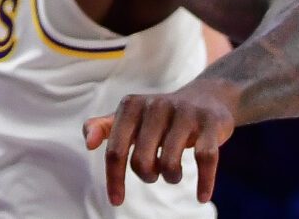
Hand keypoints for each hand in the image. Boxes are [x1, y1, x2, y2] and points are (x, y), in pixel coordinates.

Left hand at [84, 76, 238, 206]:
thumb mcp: (130, 116)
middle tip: (154, 173)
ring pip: (170, 163)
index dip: (114, 179)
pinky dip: (204, 182)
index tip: (116, 200)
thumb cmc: (160, 115)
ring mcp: (185, 114)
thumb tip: (88, 144)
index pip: (115, 150)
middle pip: (141, 161)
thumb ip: (104, 127)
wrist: (207, 97)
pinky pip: (206, 159)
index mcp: (131, 106)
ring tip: (172, 174)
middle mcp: (156, 106)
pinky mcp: (210, 123)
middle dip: (147, 176)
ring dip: (171, 178)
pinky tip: (201, 196)